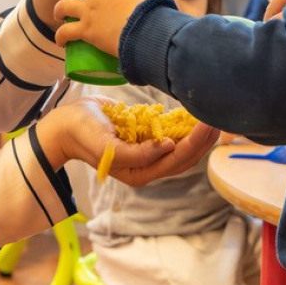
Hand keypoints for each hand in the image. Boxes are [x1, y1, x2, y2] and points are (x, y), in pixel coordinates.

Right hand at [35, 98, 218, 186]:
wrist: (66, 124)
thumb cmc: (82, 134)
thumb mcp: (105, 146)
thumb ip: (136, 154)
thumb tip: (168, 147)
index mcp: (139, 173)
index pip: (176, 160)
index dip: (195, 143)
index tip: (207, 124)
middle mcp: (148, 165)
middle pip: (185, 156)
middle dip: (203, 139)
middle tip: (219, 116)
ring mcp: (148, 151)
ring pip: (183, 146)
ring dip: (199, 132)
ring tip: (214, 112)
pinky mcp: (147, 136)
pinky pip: (173, 132)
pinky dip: (186, 124)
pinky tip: (198, 111)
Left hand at [53, 0, 147, 56]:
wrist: (147, 31)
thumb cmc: (151, 15)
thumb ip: (136, 0)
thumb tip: (144, 7)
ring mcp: (89, 10)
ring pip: (63, 5)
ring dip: (58, 10)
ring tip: (58, 15)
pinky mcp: (86, 29)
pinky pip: (65, 32)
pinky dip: (60, 36)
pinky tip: (60, 41)